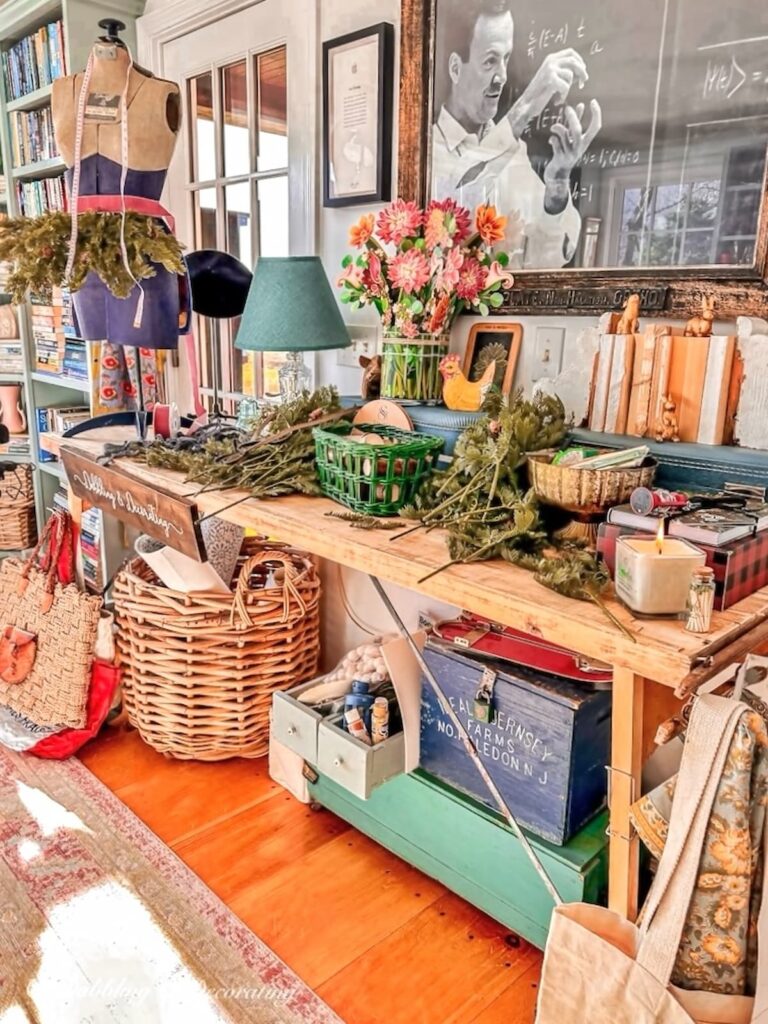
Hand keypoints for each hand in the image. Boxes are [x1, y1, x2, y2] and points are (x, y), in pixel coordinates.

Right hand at [507, 49, 587, 135]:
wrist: (527, 104)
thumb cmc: (540, 93)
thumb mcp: (552, 77)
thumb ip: (564, 71)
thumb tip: (582, 71)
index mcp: (551, 58)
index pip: (571, 53)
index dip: (580, 61)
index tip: (583, 71)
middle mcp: (551, 61)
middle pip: (574, 61)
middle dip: (581, 72)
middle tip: (583, 83)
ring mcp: (550, 69)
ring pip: (570, 75)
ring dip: (568, 88)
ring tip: (561, 95)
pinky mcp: (551, 80)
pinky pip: (566, 86)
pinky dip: (563, 95)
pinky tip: (557, 100)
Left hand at [542, 101, 601, 215]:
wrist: (558, 174)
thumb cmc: (565, 152)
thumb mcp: (572, 138)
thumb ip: (577, 122)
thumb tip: (581, 105)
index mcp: (585, 142)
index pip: (596, 127)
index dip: (596, 114)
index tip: (593, 101)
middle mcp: (579, 147)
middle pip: (577, 130)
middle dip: (572, 118)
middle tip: (567, 108)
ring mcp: (569, 153)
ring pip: (565, 136)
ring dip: (559, 128)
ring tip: (554, 127)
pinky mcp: (559, 158)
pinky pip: (556, 144)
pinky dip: (553, 139)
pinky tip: (551, 140)